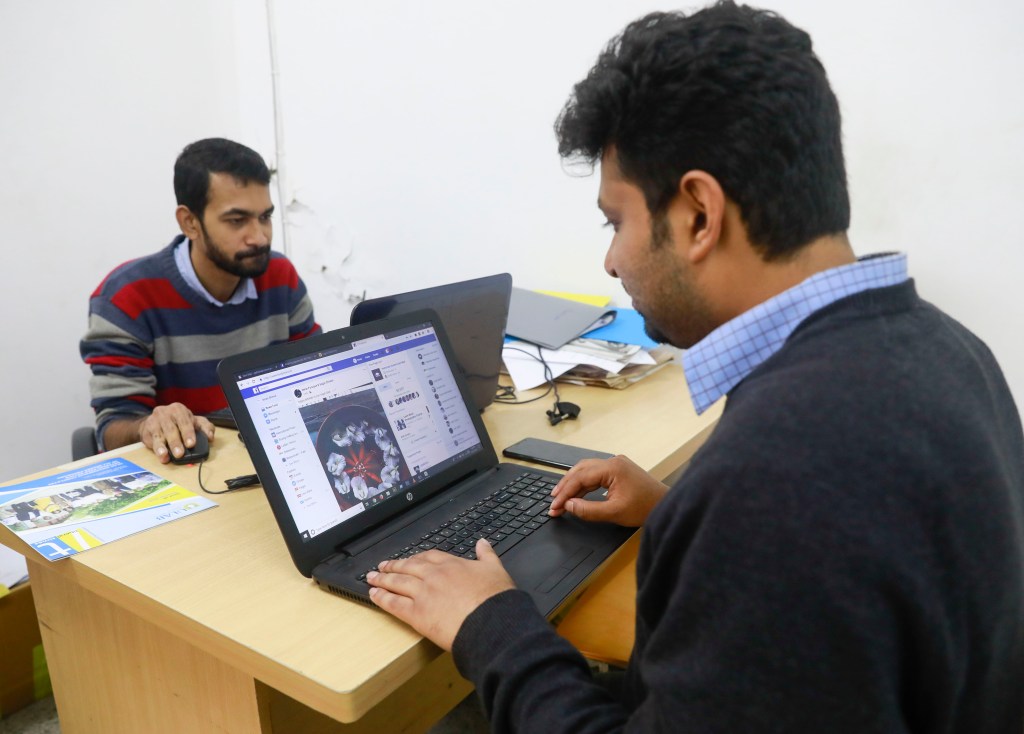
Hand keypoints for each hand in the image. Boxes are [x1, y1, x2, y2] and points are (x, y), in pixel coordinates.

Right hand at [138, 403, 214, 462]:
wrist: (155, 422)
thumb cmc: (178, 423)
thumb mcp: (193, 422)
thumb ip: (204, 427)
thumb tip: (210, 437)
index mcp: (179, 410)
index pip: (185, 421)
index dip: (188, 433)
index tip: (191, 444)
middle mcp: (166, 412)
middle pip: (172, 428)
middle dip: (176, 442)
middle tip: (180, 454)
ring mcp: (154, 420)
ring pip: (160, 434)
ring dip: (163, 446)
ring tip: (166, 456)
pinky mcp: (147, 429)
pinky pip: (152, 440)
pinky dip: (157, 448)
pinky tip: (161, 455)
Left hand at [367, 538, 514, 650]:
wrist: (491, 622)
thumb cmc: (496, 599)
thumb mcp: (496, 569)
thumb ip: (487, 554)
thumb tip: (483, 542)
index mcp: (452, 565)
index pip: (428, 556)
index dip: (416, 557)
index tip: (410, 559)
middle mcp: (434, 576)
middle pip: (408, 567)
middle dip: (393, 566)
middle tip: (382, 566)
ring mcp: (423, 594)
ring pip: (397, 582)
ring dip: (383, 579)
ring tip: (372, 577)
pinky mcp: (417, 614)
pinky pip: (394, 603)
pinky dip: (382, 598)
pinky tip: (374, 595)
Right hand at [549, 455, 667, 526]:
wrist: (666, 506)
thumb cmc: (645, 508)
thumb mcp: (614, 513)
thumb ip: (588, 510)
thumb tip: (569, 506)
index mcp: (612, 467)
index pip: (580, 477)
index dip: (564, 493)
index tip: (554, 506)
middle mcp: (612, 461)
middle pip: (580, 470)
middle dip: (565, 486)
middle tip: (553, 501)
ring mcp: (616, 464)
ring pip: (586, 470)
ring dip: (573, 484)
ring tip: (560, 498)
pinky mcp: (618, 470)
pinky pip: (595, 474)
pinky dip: (584, 485)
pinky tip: (577, 495)